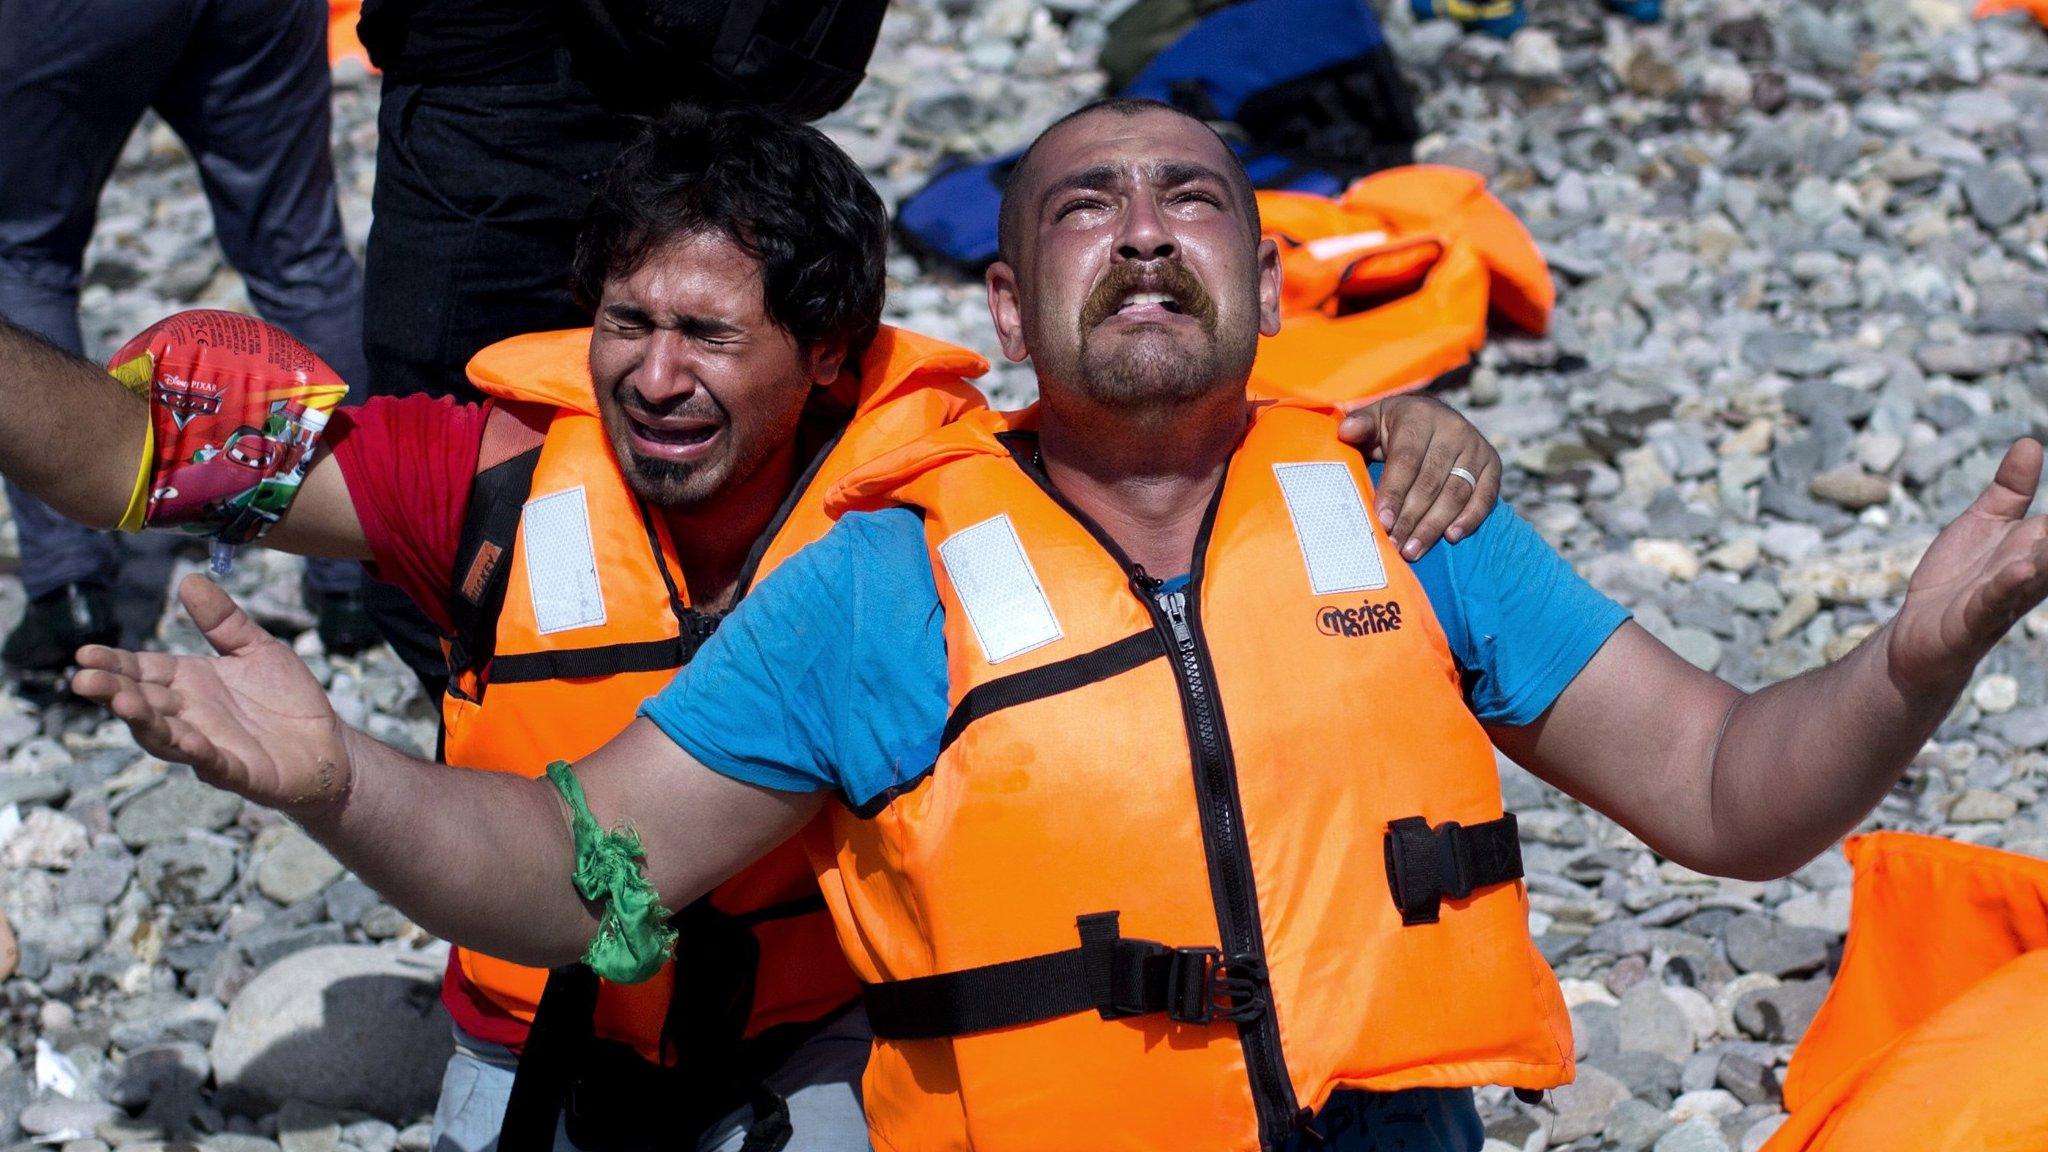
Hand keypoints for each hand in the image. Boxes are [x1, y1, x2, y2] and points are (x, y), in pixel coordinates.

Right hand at [70, 574, 352, 817]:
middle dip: (113, 692)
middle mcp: (191, 716)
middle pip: (144, 703)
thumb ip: (224, 621)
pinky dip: (199, 754)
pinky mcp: (240, 772)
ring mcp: (211, 747)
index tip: (85, 654)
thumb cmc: (286, 699)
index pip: (143, 671)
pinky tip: (187, 741)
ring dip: (144, 722)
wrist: (329, 744)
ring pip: (166, 737)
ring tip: (122, 704)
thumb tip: (189, 580)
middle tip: (83, 681)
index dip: (114, 664)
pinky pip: (215, 764)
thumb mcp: (256, 649)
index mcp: (190, 683)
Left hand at [1340, 393, 1500, 559]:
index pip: (1407, 460)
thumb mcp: (1375, 419)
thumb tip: (1347, 431)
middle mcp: (1453, 429)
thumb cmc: (1395, 426)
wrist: (1433, 416)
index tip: (1382, 521)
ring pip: (1456, 492)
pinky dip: (1470, 518)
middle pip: (1431, 481)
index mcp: (1420, 417)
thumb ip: (1360, 426)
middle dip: (1410, 517)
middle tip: (1394, 544)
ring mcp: (1475, 447)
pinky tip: (1451, 536)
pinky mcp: (1493, 463)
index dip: (1394, 492)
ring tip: (1412, 550)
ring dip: (1434, 525)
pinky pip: (1486, 495)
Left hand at [1887, 439, 2047, 693]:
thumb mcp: (1984, 523)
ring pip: (2037, 574)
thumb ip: (2010, 488)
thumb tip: (2031, 443)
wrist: (1917, 633)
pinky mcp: (1974, 619)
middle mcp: (2029, 572)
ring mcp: (2004, 597)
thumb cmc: (1958, 577)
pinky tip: (2021, 569)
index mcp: (2035, 546)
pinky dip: (2007, 586)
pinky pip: (1995, 600)